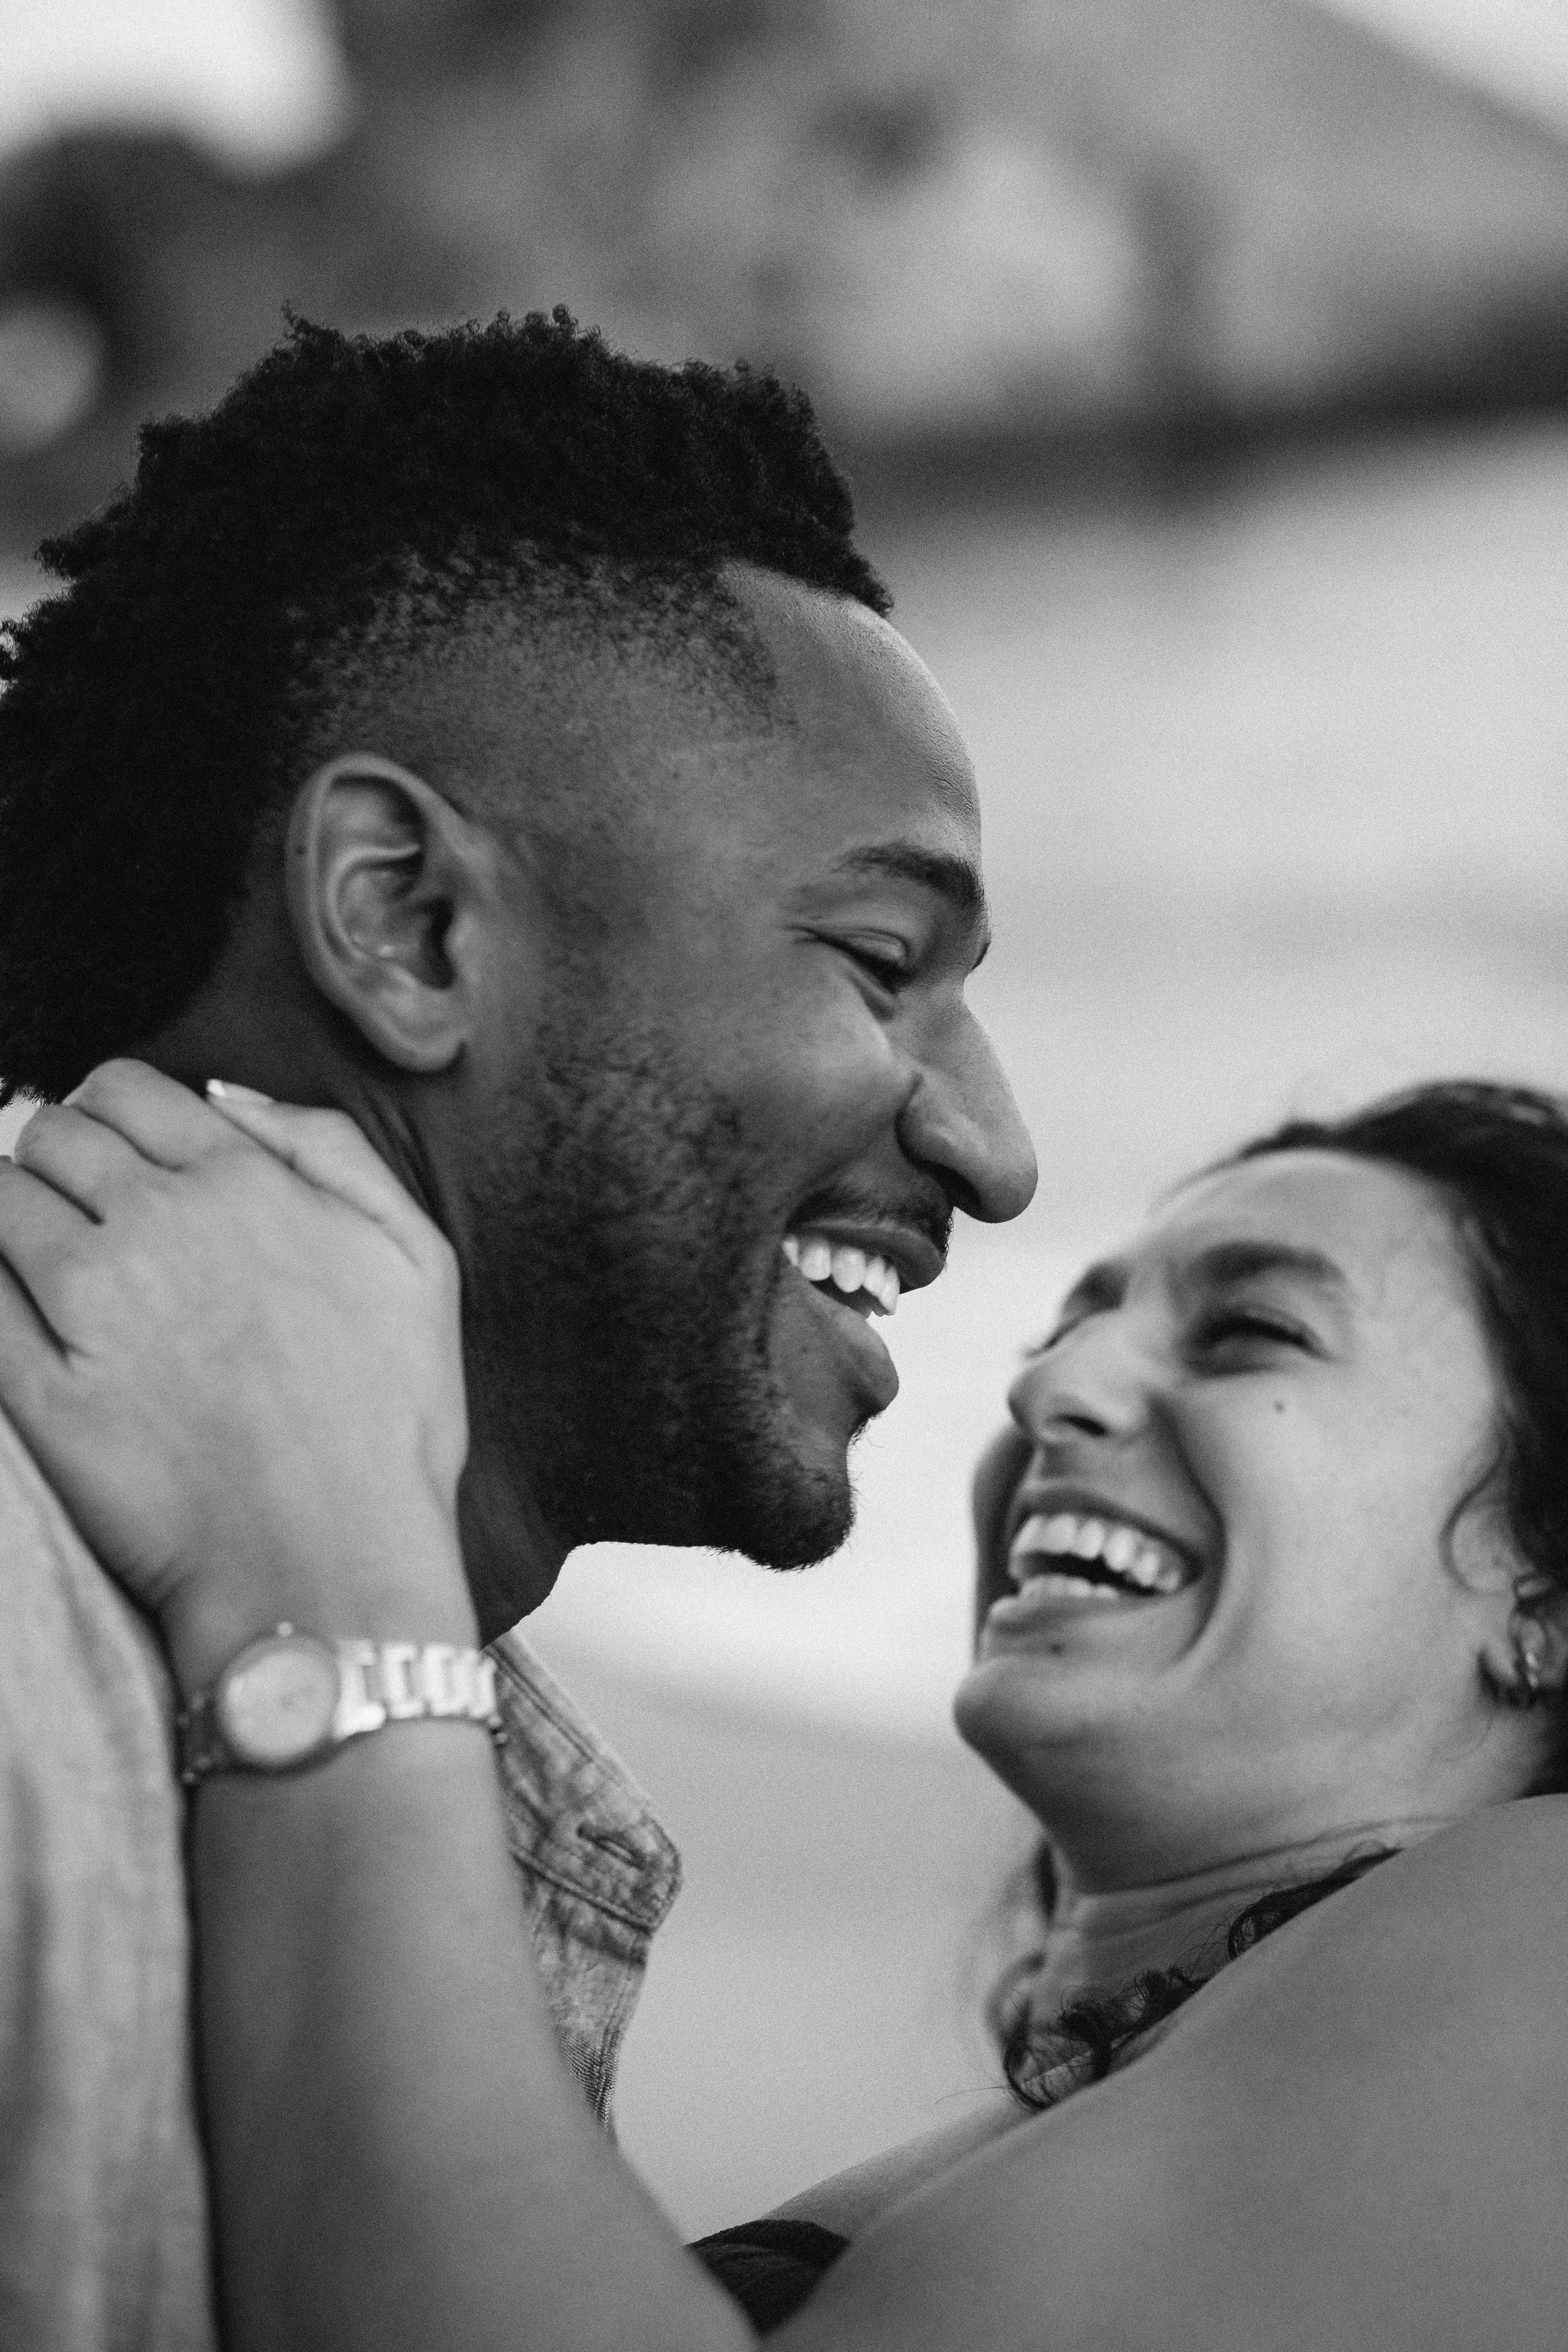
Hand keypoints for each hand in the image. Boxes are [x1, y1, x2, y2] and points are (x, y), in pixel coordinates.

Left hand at [0, 1061, 473, 1690]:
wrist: (333, 1565)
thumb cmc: (388, 1421)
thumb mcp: (415, 1257)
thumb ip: (330, 1148)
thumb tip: (230, 1098)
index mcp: (244, 1183)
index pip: (127, 1089)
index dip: (117, 1113)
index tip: (125, 1155)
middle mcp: (156, 1225)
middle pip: (53, 1135)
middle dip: (61, 1159)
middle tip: (88, 1214)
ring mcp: (88, 1306)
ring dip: (15, 1219)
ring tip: (53, 1272)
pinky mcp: (38, 1389)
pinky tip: (21, 1320)